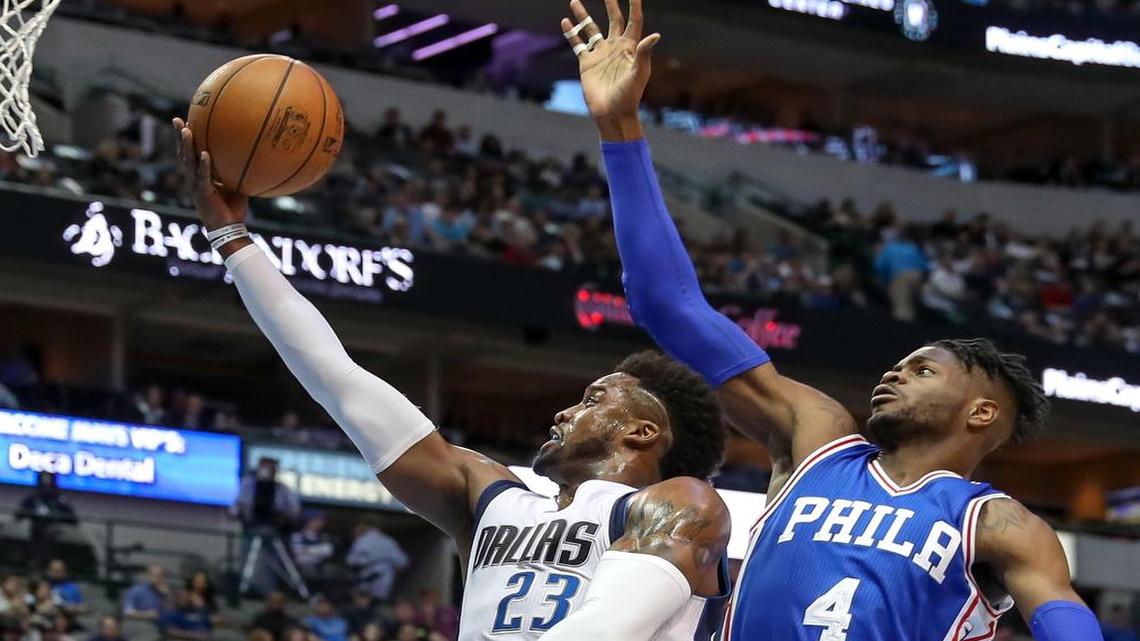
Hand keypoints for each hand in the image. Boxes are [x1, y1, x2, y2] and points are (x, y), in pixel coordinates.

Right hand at [172, 117, 248, 231]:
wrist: (228, 228)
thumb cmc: (232, 208)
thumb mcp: (235, 185)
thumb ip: (237, 171)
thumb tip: (251, 156)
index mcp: (199, 175)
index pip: (190, 153)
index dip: (187, 138)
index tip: (186, 120)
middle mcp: (193, 178)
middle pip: (183, 153)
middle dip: (180, 136)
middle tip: (177, 119)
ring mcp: (196, 185)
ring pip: (188, 162)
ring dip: (187, 145)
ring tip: (187, 130)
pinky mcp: (202, 193)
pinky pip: (203, 176)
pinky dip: (204, 165)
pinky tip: (204, 153)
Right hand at [560, 0, 659, 140]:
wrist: (612, 114)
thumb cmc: (629, 96)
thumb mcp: (639, 74)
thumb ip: (644, 53)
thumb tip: (656, 35)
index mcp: (630, 48)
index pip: (633, 22)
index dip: (634, 7)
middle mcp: (615, 47)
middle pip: (613, 20)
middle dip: (610, 4)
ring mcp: (600, 54)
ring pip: (590, 29)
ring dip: (583, 15)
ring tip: (574, 1)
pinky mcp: (586, 63)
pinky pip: (577, 44)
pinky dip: (571, 33)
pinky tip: (565, 21)